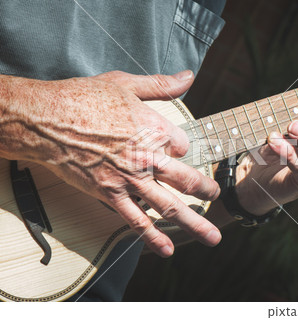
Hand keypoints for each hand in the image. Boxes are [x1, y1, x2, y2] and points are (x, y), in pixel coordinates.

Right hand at [0, 70, 220, 256]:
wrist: (44, 120)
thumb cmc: (82, 98)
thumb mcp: (126, 83)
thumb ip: (161, 85)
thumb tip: (188, 76)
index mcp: (155, 128)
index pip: (182, 145)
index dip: (179, 147)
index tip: (172, 149)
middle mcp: (148, 157)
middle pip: (187, 179)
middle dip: (206, 190)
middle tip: (215, 196)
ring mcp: (130, 179)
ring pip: (169, 206)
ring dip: (194, 223)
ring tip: (212, 237)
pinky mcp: (110, 195)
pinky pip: (136, 221)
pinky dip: (153, 237)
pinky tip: (167, 249)